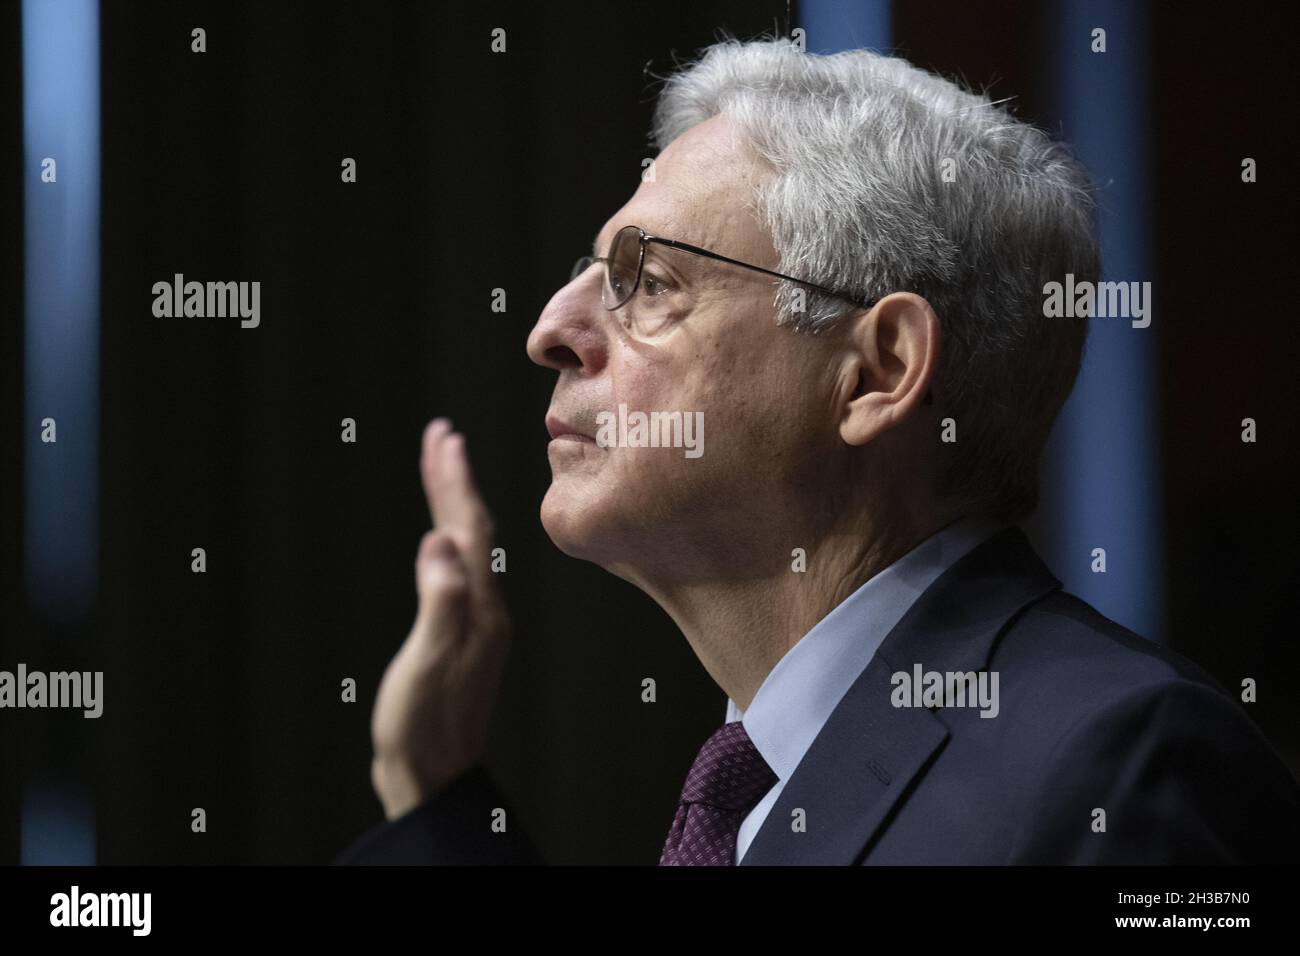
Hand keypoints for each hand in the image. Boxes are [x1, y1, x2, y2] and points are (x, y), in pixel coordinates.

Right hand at [369, 419, 511, 819]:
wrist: (434, 777)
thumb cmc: (425, 723)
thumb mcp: (430, 659)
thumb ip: (440, 600)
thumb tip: (440, 540)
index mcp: (480, 607)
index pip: (471, 529)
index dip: (455, 481)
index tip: (444, 437)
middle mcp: (484, 608)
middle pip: (473, 530)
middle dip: (454, 481)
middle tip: (441, 436)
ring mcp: (474, 622)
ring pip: (467, 548)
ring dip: (453, 505)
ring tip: (441, 469)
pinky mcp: (459, 637)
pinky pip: (457, 571)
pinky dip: (448, 540)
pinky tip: (441, 542)